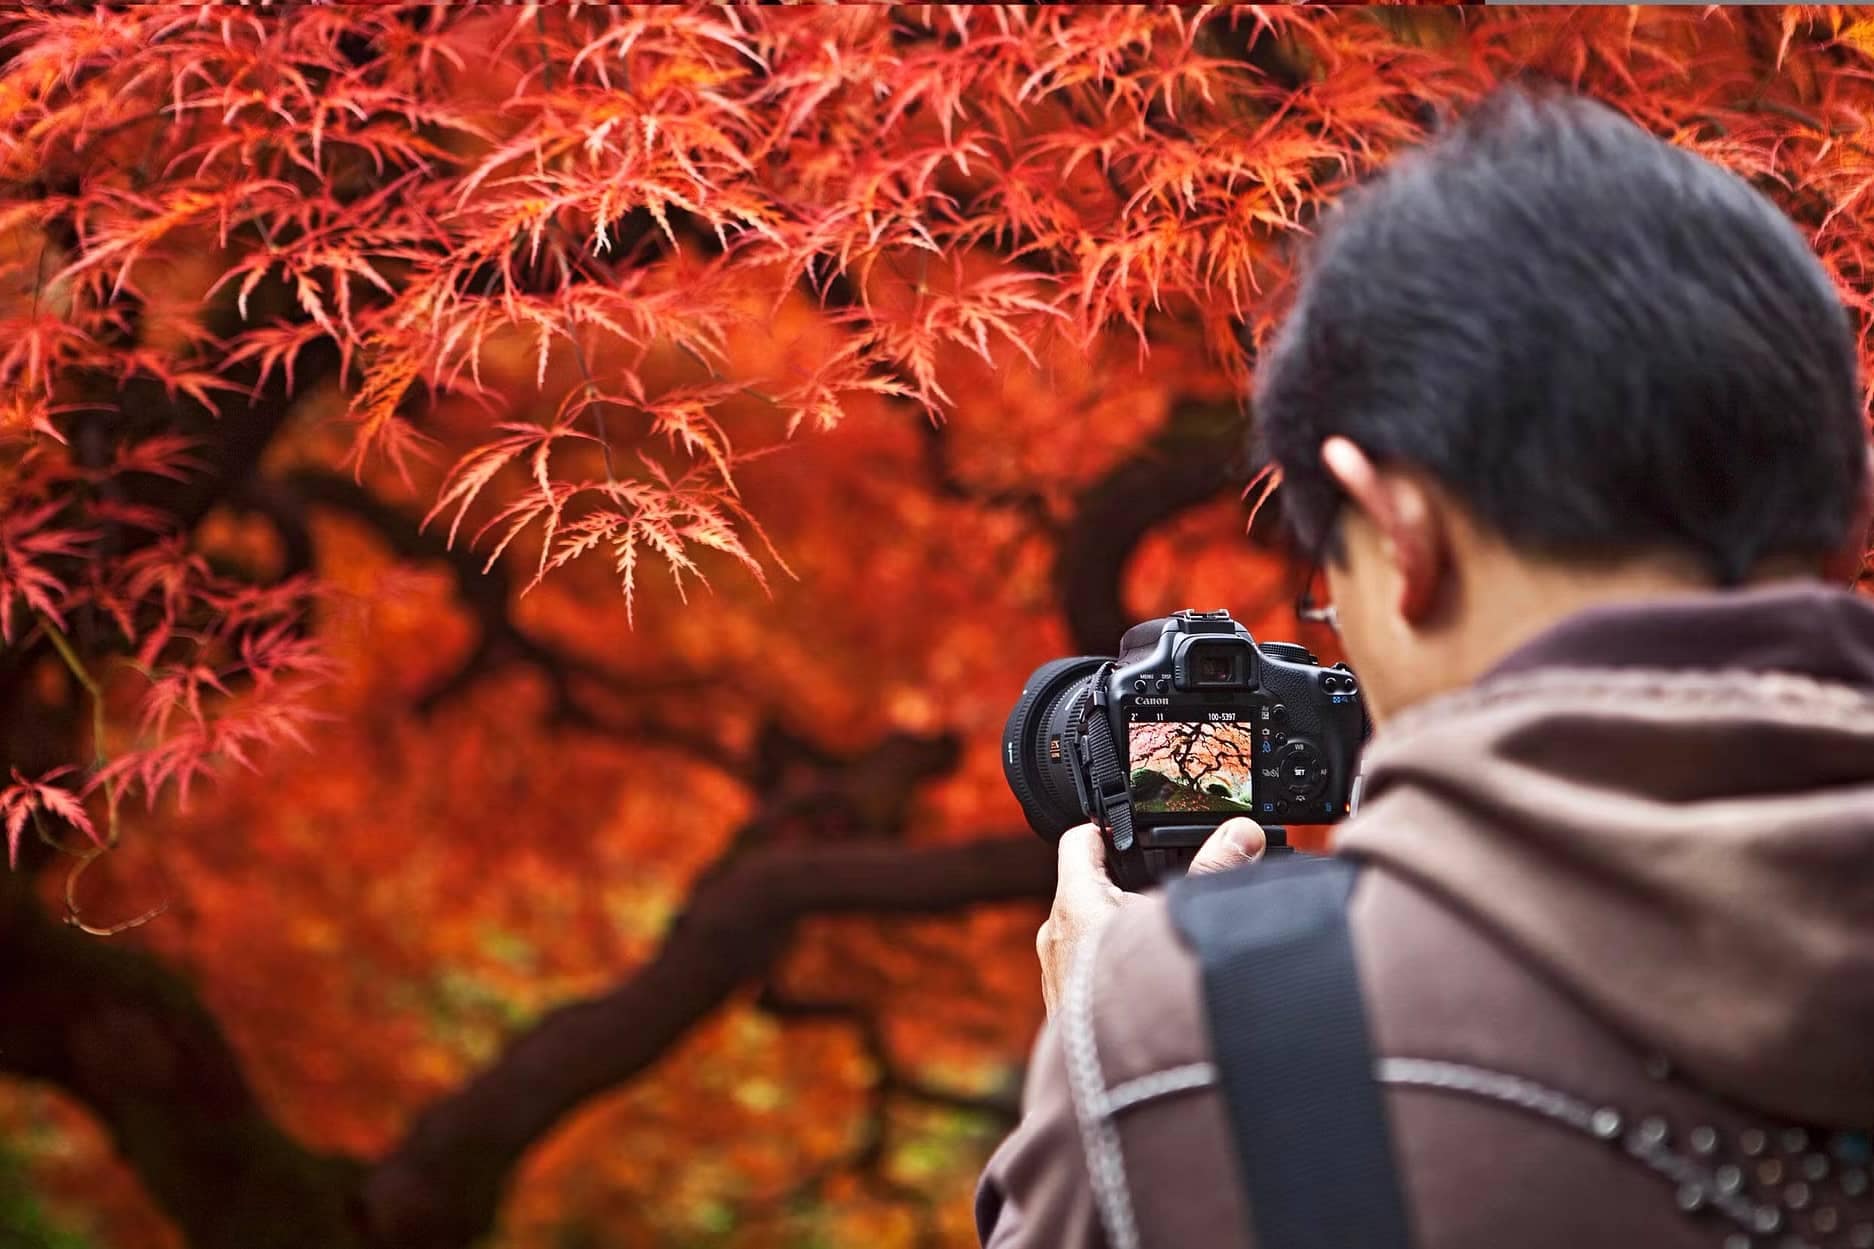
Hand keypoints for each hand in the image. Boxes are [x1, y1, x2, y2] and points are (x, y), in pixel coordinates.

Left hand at [1036, 817, 1266, 1015]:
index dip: (1107, 830)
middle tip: (1162, 884)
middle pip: (1087, 887)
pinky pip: (1088, 968)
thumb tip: (1242, 834)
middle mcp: (1055, 934)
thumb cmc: (1140, 1002)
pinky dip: (1114, 966)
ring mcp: (1056, 973)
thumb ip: (1213, 874)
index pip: (1079, 841)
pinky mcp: (1066, 1007)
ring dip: (1120, 930)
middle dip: (1124, 884)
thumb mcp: (1180, 921)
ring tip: (1158, 937)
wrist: (1121, 1082)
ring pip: (1090, 931)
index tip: (1134, 831)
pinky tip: (1148, 979)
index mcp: (1074, 902)